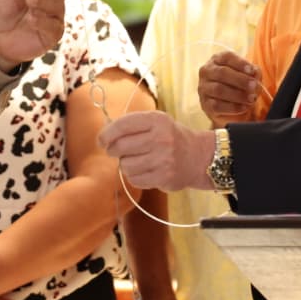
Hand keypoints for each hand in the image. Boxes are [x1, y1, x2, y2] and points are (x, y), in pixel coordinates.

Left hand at [97, 111, 214, 191]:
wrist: (199, 156)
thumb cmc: (170, 137)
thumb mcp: (156, 122)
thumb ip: (131, 125)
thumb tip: (103, 136)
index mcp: (157, 120)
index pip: (122, 125)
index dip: (106, 134)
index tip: (102, 139)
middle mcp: (161, 138)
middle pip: (120, 147)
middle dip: (113, 150)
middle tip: (115, 151)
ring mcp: (163, 159)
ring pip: (125, 165)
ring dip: (125, 164)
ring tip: (136, 160)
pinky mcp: (164, 177)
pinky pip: (134, 179)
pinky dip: (134, 176)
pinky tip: (144, 170)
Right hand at [198, 51, 259, 127]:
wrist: (229, 106)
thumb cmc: (239, 85)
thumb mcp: (247, 75)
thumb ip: (253, 72)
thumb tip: (255, 73)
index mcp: (217, 60)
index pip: (226, 57)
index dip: (240, 63)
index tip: (251, 71)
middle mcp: (206, 72)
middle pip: (222, 73)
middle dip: (240, 80)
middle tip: (254, 85)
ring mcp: (204, 88)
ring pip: (219, 89)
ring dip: (238, 94)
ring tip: (251, 98)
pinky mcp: (205, 104)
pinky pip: (217, 105)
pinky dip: (233, 107)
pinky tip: (244, 107)